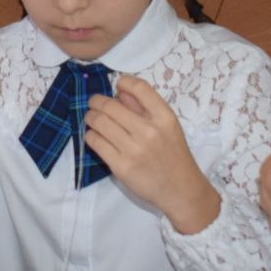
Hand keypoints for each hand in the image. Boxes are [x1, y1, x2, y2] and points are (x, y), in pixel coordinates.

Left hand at [83, 75, 218, 231]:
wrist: (180, 189)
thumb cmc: (173, 154)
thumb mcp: (168, 126)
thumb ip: (144, 107)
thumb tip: (119, 90)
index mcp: (164, 117)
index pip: (140, 88)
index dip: (123, 81)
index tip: (117, 85)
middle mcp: (149, 131)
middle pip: (110, 105)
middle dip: (97, 101)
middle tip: (94, 103)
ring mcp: (134, 150)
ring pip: (99, 122)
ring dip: (90, 117)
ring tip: (92, 119)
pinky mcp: (121, 166)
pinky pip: (96, 142)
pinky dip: (90, 135)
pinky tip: (94, 135)